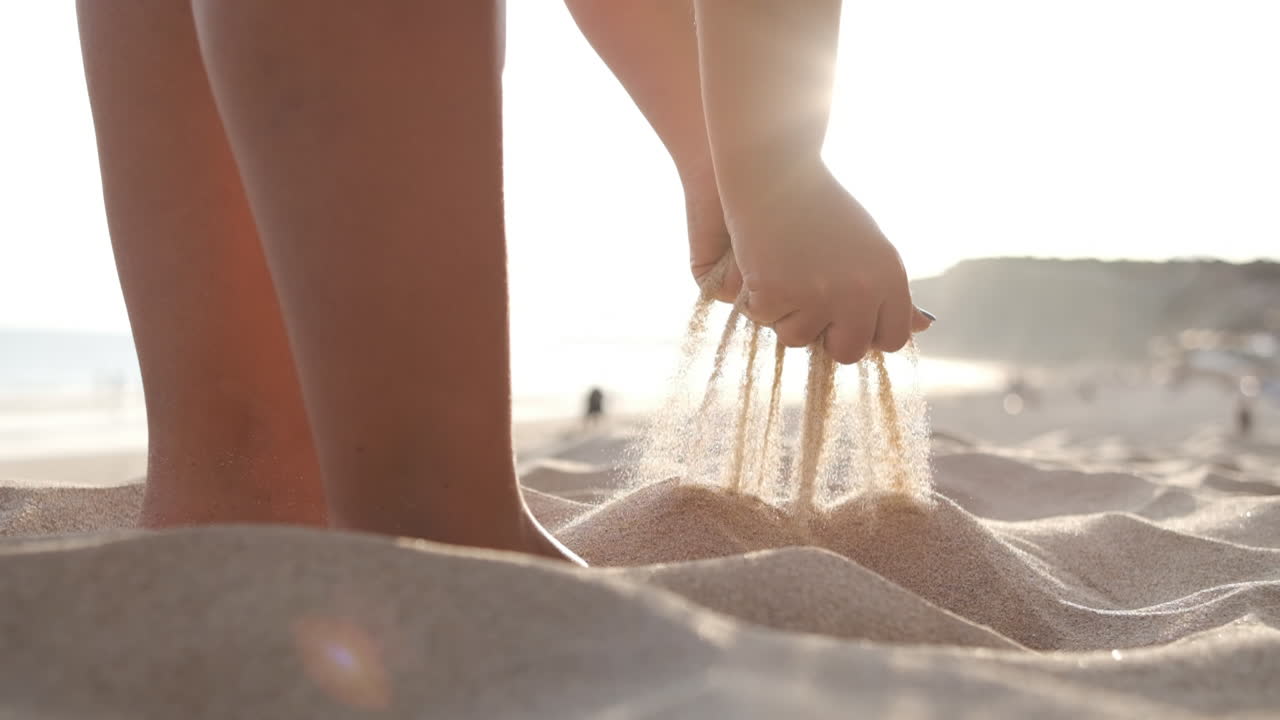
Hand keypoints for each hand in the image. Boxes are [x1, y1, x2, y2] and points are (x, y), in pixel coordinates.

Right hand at [707, 163, 932, 363]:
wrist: (774, 169)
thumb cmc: (823, 207)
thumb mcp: (870, 247)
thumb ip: (892, 292)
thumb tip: (924, 328)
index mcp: (890, 277)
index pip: (892, 339)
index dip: (866, 333)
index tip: (848, 317)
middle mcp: (860, 290)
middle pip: (848, 352)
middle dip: (827, 336)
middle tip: (810, 302)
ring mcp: (817, 294)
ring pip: (798, 338)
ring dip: (786, 315)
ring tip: (785, 271)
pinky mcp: (776, 293)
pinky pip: (764, 320)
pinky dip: (757, 299)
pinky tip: (762, 264)